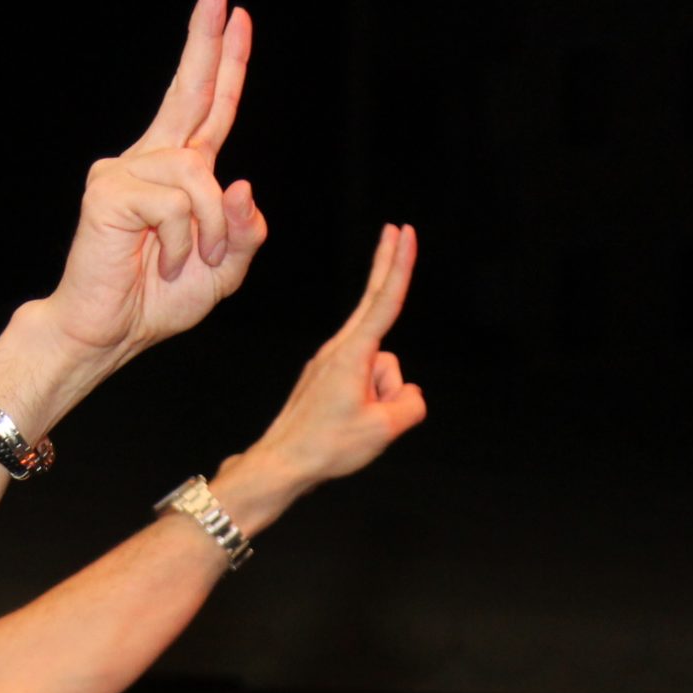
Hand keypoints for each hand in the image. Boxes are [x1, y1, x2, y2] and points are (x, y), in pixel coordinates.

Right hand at [36, 0, 265, 364]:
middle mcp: (152, 159)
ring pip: (200, 177)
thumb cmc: (157, 301)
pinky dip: (185, 242)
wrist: (106, 333)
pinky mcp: (110, 190)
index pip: (210, 107)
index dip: (225, 61)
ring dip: (209, 231)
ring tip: (189, 263)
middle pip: (190, 91)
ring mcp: (126, 170)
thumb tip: (240, 180)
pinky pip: (176, 205)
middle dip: (207, 40)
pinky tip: (163, 262)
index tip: (235, 13)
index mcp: (180, 173)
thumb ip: (243, 230)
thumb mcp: (224, 269)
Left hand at [245, 223, 426, 490]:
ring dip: (382, 395)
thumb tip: (406, 393)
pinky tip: (351, 422)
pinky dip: (370, 400)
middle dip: (389, 266)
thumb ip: (410, 402)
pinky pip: (365, 381)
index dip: (401, 266)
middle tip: (399, 229)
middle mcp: (340, 350)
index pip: (385, 301)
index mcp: (353, 355)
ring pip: (380, 367)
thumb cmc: (328, 446)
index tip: (405, 233)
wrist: (282, 463)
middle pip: (375, 303)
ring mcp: (331, 363)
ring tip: (357, 423)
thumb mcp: (384, 428)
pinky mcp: (326, 377)